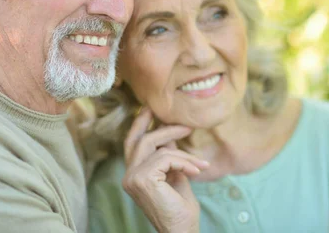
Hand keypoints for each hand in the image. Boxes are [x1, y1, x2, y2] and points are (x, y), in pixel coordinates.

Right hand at [121, 107, 208, 232]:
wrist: (182, 231)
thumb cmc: (180, 208)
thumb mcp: (175, 175)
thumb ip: (169, 156)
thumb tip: (169, 134)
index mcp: (133, 174)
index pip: (132, 143)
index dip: (140, 124)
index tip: (151, 108)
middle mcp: (128, 175)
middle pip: (141, 139)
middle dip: (162, 127)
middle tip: (184, 124)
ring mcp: (133, 177)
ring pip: (157, 147)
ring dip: (184, 153)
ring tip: (200, 164)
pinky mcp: (142, 179)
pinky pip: (166, 157)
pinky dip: (184, 161)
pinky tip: (196, 172)